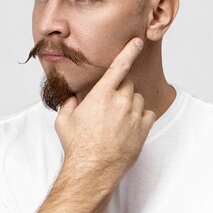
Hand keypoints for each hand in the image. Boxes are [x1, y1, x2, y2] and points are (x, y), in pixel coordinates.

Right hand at [55, 37, 156, 185]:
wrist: (92, 170)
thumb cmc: (77, 146)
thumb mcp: (64, 121)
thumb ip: (68, 104)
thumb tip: (71, 98)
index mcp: (101, 95)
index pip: (119, 66)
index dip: (129, 51)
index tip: (138, 42)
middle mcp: (120, 102)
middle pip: (128, 84)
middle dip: (120, 90)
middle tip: (109, 106)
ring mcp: (133, 116)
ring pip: (138, 99)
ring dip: (130, 104)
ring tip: (117, 120)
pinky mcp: (143, 130)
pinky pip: (148, 114)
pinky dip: (140, 118)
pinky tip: (128, 127)